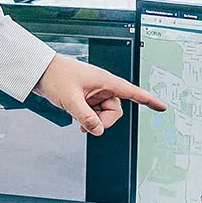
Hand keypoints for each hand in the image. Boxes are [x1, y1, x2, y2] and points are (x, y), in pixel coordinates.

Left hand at [33, 54, 161, 135]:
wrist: (39, 71)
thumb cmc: (55, 76)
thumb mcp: (70, 99)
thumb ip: (85, 117)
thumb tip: (98, 131)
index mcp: (105, 81)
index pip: (132, 92)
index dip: (148, 100)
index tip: (162, 107)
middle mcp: (103, 86)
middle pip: (115, 111)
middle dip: (103, 121)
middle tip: (86, 125)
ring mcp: (95, 93)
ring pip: (104, 114)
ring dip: (93, 121)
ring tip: (77, 119)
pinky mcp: (87, 98)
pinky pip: (94, 113)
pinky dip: (88, 119)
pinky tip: (78, 120)